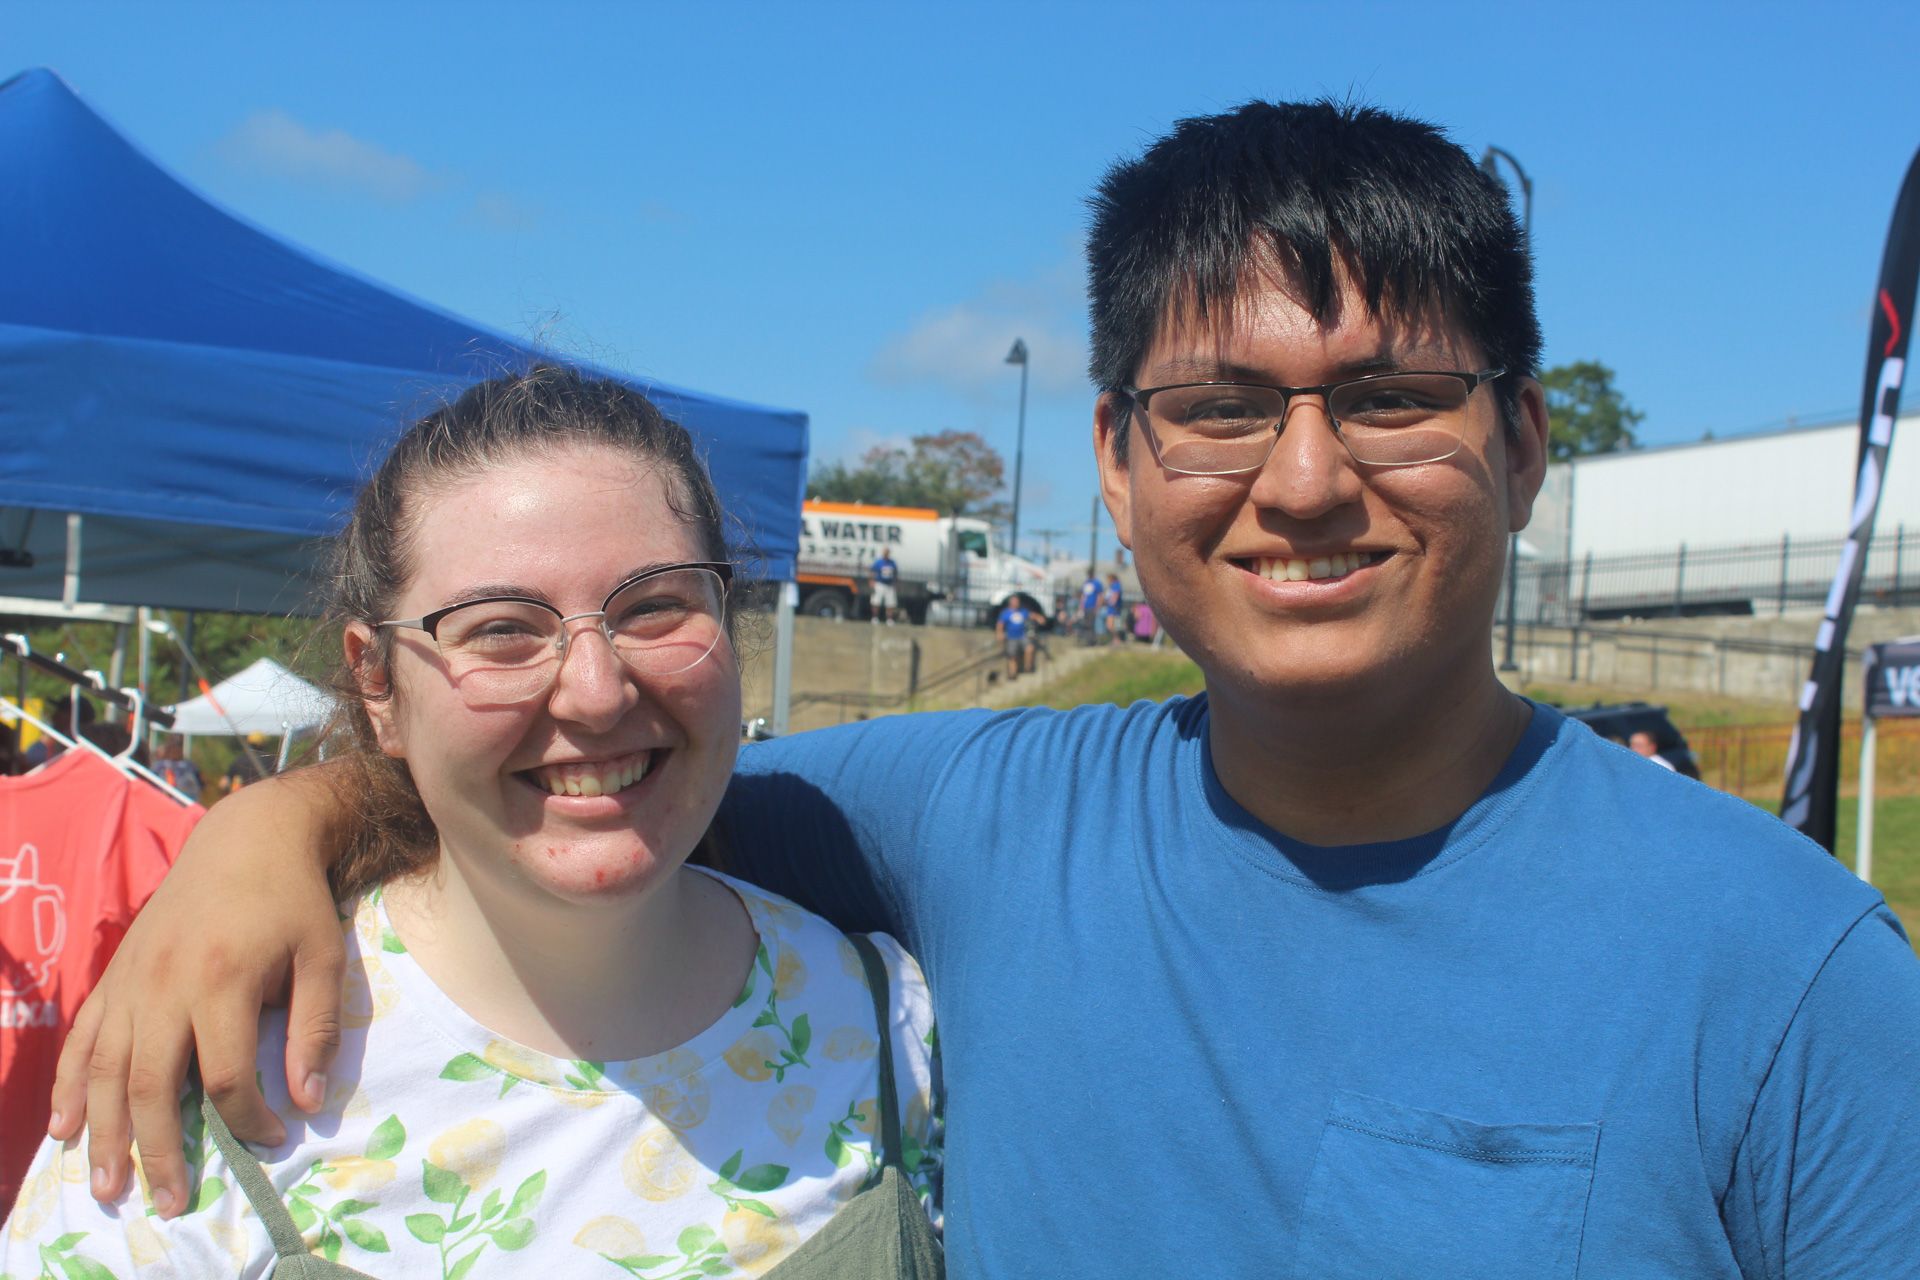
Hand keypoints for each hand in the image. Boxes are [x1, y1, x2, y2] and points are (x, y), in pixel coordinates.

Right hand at [47, 769, 346, 1216]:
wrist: (247, 838)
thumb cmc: (293, 901)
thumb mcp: (323, 957)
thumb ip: (313, 1030)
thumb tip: (306, 1101)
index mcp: (221, 981)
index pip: (225, 1075)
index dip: (248, 1119)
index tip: (276, 1140)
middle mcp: (165, 986)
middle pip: (150, 1086)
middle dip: (159, 1152)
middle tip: (169, 1204)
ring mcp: (131, 982)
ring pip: (104, 1072)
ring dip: (103, 1134)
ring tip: (108, 1187)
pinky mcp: (115, 976)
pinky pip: (82, 1039)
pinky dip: (69, 1087)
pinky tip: (63, 1128)